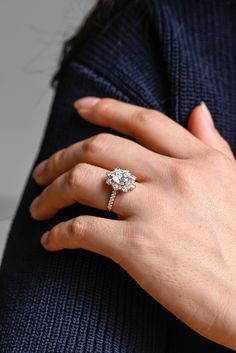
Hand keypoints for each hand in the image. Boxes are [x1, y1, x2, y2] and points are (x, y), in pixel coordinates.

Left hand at [30, 97, 235, 348]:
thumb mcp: (233, 183)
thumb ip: (214, 145)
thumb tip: (199, 110)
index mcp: (198, 161)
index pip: (142, 121)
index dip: (106, 109)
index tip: (81, 107)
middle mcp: (173, 178)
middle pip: (99, 147)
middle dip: (61, 156)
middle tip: (44, 169)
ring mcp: (153, 210)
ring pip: (81, 181)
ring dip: (51, 192)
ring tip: (40, 205)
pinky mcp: (136, 247)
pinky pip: (81, 229)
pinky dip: (58, 234)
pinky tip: (51, 241)